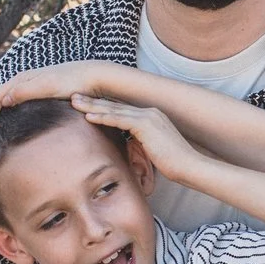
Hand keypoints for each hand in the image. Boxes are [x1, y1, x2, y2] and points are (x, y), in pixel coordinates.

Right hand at [0, 63, 112, 133]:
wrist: (93, 77)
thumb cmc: (72, 83)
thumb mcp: (48, 86)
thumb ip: (26, 91)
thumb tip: (2, 100)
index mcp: (21, 79)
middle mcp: (23, 80)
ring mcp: (30, 86)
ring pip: (3, 100)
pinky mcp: (38, 92)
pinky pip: (13, 102)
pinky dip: (4, 112)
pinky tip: (6, 122)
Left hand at [73, 97, 201, 181]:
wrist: (190, 166)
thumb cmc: (174, 164)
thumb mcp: (153, 151)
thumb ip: (140, 144)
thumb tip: (128, 147)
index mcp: (152, 117)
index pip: (121, 110)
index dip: (102, 107)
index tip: (85, 106)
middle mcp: (150, 112)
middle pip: (115, 105)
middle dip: (93, 101)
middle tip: (73, 97)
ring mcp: (149, 116)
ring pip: (114, 109)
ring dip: (92, 106)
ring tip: (74, 102)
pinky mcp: (146, 124)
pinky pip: (119, 119)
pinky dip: (103, 117)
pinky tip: (88, 117)